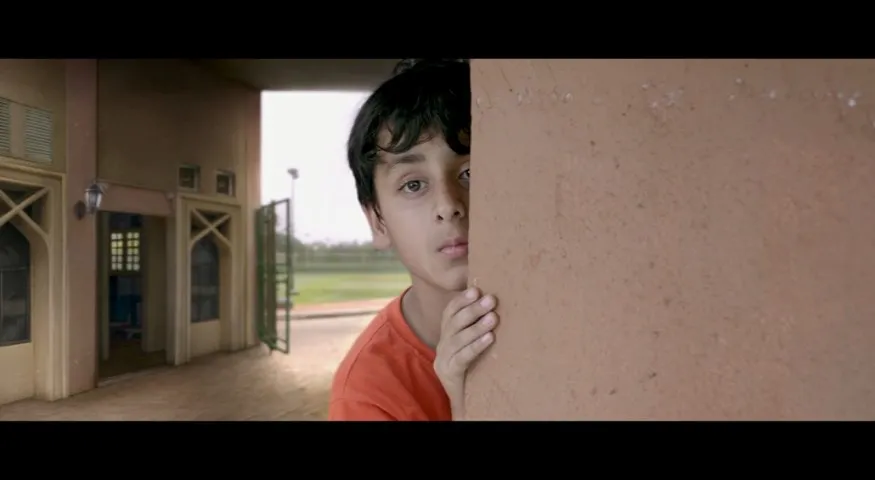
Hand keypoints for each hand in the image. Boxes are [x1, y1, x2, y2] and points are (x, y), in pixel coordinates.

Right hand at [433, 287, 498, 419]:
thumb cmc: (478, 372)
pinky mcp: (448, 374)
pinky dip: (476, 346)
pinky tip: (489, 338)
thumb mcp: (476, 347)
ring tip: (493, 317)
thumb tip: (496, 306)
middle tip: (491, 299)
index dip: (461, 300)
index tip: (476, 289)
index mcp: (446, 337)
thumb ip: (480, 329)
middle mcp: (441, 346)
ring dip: (477, 326)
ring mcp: (442, 361)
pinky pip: (461, 357)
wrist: (470, 404)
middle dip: (473, 309)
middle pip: (454, 323)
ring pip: (457, 339)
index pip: (449, 313)